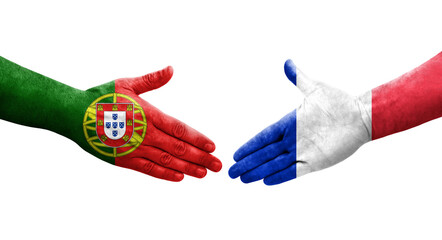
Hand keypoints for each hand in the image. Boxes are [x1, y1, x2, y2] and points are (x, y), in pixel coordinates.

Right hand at [82, 66, 221, 180]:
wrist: (71, 115)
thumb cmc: (100, 98)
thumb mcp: (126, 84)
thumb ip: (152, 80)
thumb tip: (172, 69)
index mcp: (148, 115)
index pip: (179, 129)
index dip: (198, 138)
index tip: (212, 146)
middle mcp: (144, 134)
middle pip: (178, 148)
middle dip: (200, 157)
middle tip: (217, 166)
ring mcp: (135, 149)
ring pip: (167, 161)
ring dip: (188, 168)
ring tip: (204, 173)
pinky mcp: (124, 160)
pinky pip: (149, 169)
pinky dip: (165, 174)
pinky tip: (179, 177)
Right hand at [229, 60, 370, 184]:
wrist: (361, 117)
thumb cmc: (339, 103)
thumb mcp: (316, 89)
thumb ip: (299, 78)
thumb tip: (287, 63)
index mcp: (289, 123)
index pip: (263, 137)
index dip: (249, 146)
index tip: (235, 154)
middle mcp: (292, 140)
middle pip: (264, 154)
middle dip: (247, 163)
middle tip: (230, 172)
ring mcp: (303, 152)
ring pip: (274, 164)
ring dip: (258, 171)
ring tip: (242, 179)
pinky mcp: (315, 162)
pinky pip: (293, 171)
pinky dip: (279, 176)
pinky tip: (266, 181)